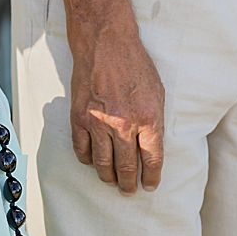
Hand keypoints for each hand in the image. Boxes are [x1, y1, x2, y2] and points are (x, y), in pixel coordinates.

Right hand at [69, 3, 163, 193]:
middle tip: (129, 191)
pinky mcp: (79, 118)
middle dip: (129, 184)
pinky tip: (93, 162)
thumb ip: (154, 123)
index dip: (152, 178)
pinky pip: (82, 150)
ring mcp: (98, 123)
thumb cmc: (135, 65)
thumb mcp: (157, 93)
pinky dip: (88, 160)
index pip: (152, 160)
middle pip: (127, 167)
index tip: (150, 186)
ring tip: (112, 182)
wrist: (105, 44)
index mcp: (148, 119)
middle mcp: (123, 125)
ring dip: (108, 177)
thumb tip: (150, 149)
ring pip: (102, 164)